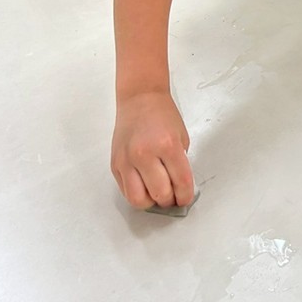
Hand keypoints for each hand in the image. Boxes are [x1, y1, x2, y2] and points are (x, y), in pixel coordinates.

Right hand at [111, 90, 194, 208]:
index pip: (181, 182)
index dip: (185, 196)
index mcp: (167, 146)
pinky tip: (145, 188)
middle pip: (160, 194)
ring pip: (138, 199)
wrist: (140, 98)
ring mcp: (127, 160)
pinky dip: (137, 195)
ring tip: (157, 195)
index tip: (185, 198)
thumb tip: (178, 188)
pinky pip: (125, 191)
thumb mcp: (181, 137)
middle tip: (173, 198)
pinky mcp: (115, 164)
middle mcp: (145, 154)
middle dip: (170, 201)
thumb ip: (180, 163)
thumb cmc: (163, 115)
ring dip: (151, 202)